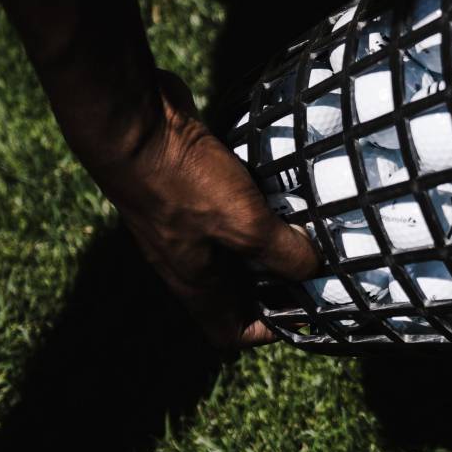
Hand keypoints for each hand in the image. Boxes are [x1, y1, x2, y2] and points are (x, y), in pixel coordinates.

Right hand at [89, 71, 320, 346]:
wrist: (131, 120)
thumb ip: (281, 252)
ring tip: (311, 224)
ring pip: (235, 245)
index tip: (308, 307)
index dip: (268, 329)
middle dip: (279, 281)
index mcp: (195, 280)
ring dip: (270, 240)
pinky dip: (257, 205)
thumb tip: (312, 269)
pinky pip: (231, 207)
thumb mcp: (243, 222)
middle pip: (238, 289)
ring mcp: (186, 220)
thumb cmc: (180, 179)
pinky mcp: (191, 185)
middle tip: (321, 261)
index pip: (230, 331)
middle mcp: (188, 257)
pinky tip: (285, 188)